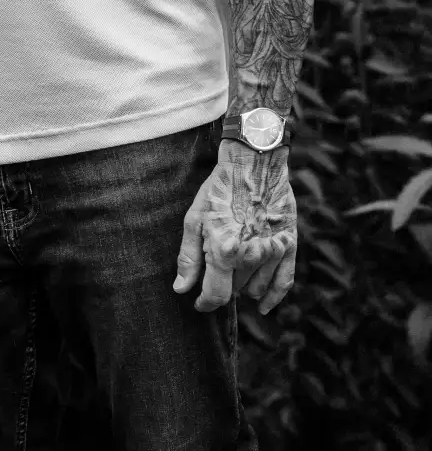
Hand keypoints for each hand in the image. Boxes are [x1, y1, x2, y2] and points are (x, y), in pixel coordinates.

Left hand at [174, 139, 296, 315]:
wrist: (254, 163)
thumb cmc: (219, 189)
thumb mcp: (194, 218)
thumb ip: (188, 257)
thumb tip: (181, 289)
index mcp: (224, 250)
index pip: (216, 295)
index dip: (205, 303)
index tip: (200, 303)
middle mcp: (250, 255)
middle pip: (235, 290)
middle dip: (223, 286)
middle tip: (215, 272)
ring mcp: (272, 251)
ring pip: (256, 288)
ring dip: (244, 287)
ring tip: (234, 272)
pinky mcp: (288, 244)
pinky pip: (284, 282)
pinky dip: (273, 297)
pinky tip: (264, 306)